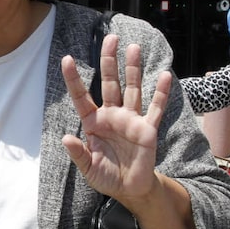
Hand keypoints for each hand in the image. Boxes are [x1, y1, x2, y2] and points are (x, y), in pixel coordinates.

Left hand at [61, 34, 169, 205]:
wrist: (130, 189)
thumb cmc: (106, 177)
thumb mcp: (88, 168)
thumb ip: (78, 153)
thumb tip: (66, 138)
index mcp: (93, 122)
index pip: (81, 96)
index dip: (74, 78)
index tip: (66, 59)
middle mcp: (112, 115)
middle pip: (110, 83)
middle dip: (110, 61)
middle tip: (111, 38)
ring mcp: (131, 120)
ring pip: (132, 89)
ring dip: (133, 69)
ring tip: (133, 47)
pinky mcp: (148, 129)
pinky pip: (155, 108)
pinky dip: (160, 93)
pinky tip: (163, 75)